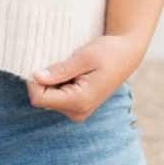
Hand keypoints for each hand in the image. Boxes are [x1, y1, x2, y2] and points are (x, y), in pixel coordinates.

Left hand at [27, 32, 143, 120]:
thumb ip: (60, 70)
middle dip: (46, 81)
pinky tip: (74, 75)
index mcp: (79, 101)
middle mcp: (78, 112)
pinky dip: (59, 85)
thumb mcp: (83, 57)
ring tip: (72, 69)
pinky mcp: (79, 108)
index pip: (39, 99)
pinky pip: (58, 98)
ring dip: (53, 82)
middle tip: (64, 65)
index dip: (35, 81)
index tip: (44, 65)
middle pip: (43, 100)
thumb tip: (36, 76)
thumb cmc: (109, 52)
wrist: (127, 55)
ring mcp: (79, 112)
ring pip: (49, 99)